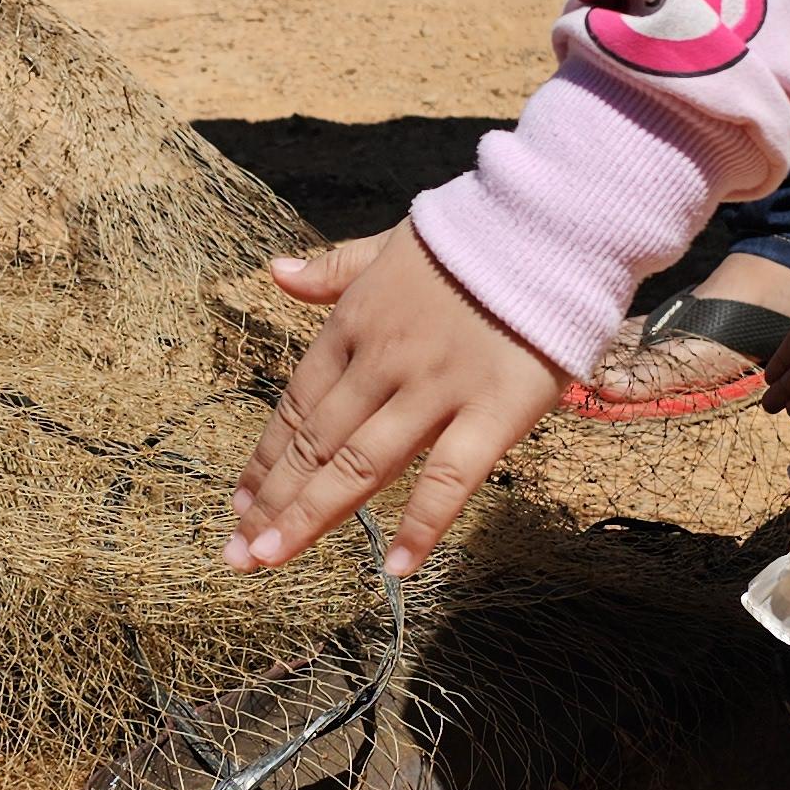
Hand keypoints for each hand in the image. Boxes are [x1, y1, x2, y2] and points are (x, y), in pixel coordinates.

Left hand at [229, 230, 562, 578]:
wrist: (552, 222)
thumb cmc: (474, 237)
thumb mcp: (390, 245)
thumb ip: (332, 269)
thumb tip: (274, 271)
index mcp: (355, 323)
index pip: (296, 403)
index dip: (265, 458)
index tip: (240, 504)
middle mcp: (384, 360)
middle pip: (315, 442)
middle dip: (272, 502)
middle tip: (236, 555)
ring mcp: (436, 388)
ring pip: (360, 463)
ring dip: (311, 515)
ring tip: (271, 559)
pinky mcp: (494, 410)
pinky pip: (450, 477)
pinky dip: (421, 524)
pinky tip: (396, 566)